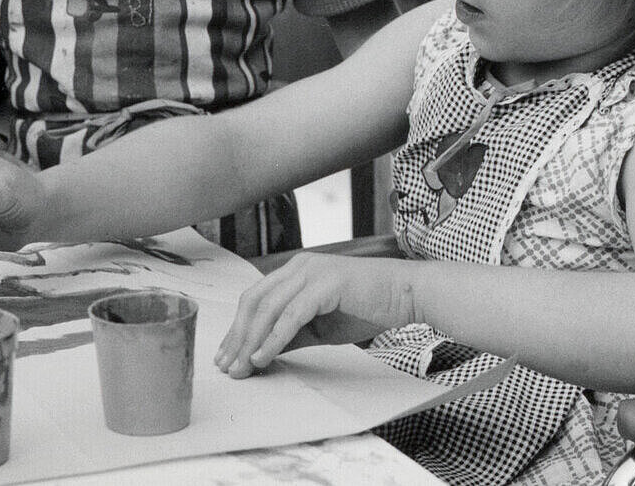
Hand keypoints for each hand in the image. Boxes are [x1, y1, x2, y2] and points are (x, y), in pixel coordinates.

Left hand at [214, 252, 416, 377]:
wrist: (407, 295)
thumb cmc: (368, 308)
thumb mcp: (321, 327)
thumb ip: (292, 335)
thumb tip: (262, 353)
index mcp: (295, 271)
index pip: (256, 299)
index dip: (237, 328)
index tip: (227, 355)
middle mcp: (299, 266)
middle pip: (254, 302)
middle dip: (237, 337)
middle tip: (227, 366)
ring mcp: (311, 272)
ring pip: (268, 308)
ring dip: (251, 341)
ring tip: (242, 367)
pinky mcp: (325, 284)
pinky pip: (291, 315)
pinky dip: (274, 337)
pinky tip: (263, 356)